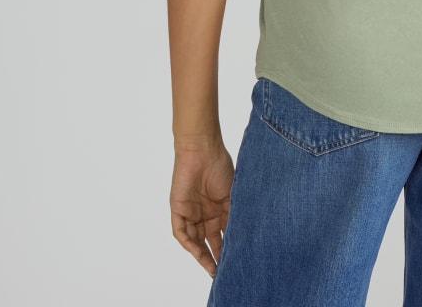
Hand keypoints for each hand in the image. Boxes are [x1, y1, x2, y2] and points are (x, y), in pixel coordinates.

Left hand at [170, 143, 234, 277]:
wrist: (203, 150)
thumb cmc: (220, 167)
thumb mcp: (232, 194)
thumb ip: (234, 214)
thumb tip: (243, 235)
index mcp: (218, 208)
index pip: (222, 233)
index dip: (227, 247)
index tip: (235, 261)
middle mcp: (204, 213)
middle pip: (208, 241)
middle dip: (214, 257)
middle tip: (222, 272)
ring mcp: (190, 212)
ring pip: (194, 240)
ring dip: (201, 255)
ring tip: (212, 268)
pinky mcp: (178, 210)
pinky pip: (181, 232)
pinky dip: (188, 243)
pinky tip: (197, 252)